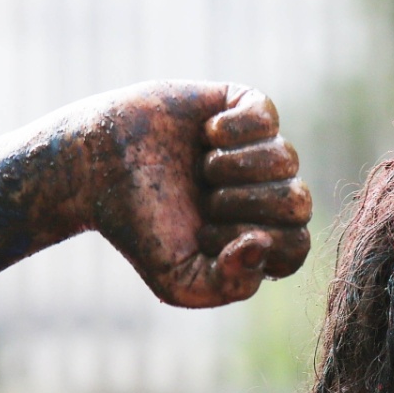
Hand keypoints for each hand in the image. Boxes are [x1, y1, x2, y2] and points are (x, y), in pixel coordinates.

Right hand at [78, 81, 312, 307]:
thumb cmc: (140, 230)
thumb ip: (230, 285)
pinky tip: (205, 135)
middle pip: (297, 202)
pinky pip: (267, 118)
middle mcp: (267, 194)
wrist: (97, 170)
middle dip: (244, 205)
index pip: (295, 246)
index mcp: (262, 238)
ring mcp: (259, 150)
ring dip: (233, 168)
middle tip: (204, 202)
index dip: (254, 241)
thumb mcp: (180, 282)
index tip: (207, 236)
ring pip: (285, 159)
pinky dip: (234, 130)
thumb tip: (262, 243)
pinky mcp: (242, 107)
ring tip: (200, 170)